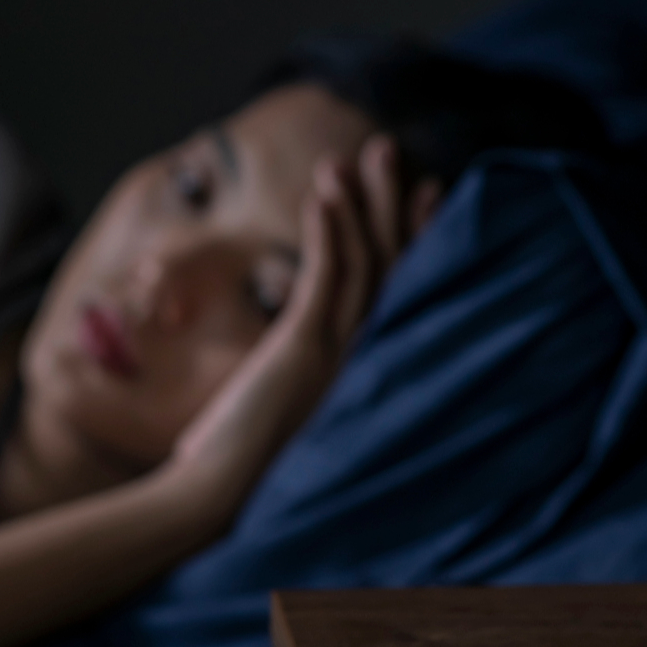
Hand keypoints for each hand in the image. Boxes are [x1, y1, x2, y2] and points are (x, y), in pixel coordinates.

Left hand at [166, 135, 404, 514]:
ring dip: (361, 202)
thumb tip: (302, 346)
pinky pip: (323, 276)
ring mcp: (338, 353)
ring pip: (364, 262)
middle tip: (389, 150)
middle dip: (393, 204)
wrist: (220, 496)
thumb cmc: (246, 458)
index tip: (426, 194)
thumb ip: (308, 369)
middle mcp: (363, 358)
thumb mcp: (288, 401)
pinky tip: (325, 192)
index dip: (416, 238)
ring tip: (358, 153)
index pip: (402, 291)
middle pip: (393, 266)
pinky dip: (327, 229)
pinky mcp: (303, 349)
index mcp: (365, 369)